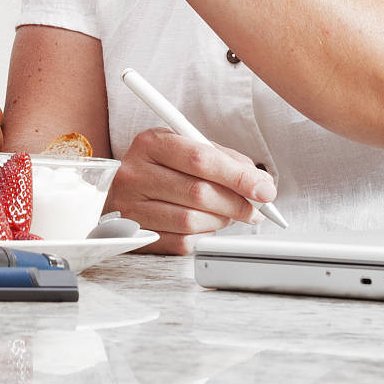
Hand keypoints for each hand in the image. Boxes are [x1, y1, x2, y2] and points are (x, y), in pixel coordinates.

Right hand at [107, 126, 277, 253]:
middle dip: (236, 203)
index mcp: (150, 143)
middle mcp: (135, 173)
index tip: (264, 189)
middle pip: (199, 192)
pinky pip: (182, 241)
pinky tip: (205, 224)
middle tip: (253, 209)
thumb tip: (260, 183)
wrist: (120, 191)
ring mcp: (131, 206)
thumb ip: (223, 160)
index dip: (238, 176)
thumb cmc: (161, 168)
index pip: (200, 159)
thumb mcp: (185, 149)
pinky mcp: (136, 234)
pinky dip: (203, 235)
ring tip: (225, 214)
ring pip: (192, 220)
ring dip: (220, 221)